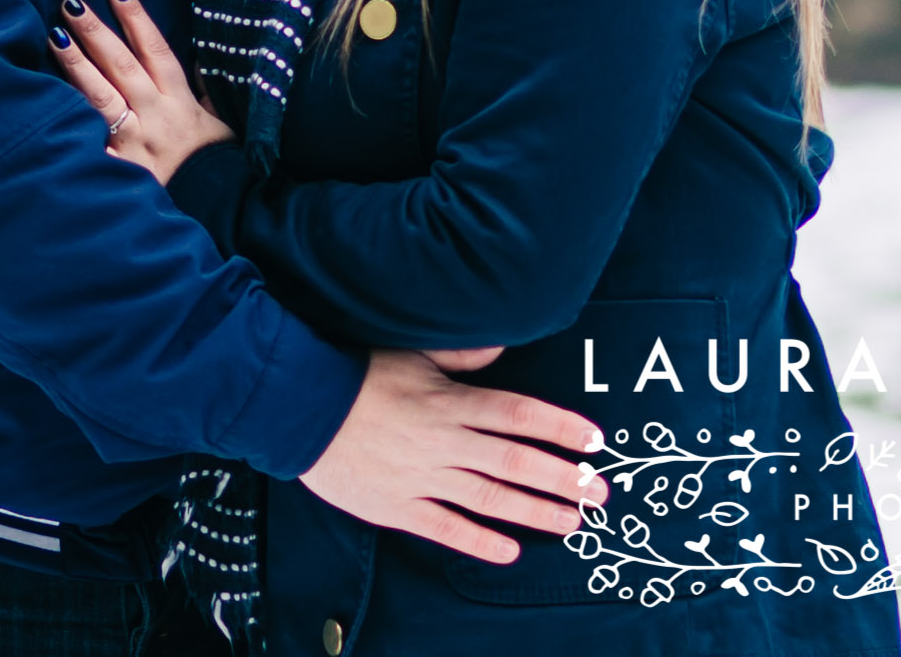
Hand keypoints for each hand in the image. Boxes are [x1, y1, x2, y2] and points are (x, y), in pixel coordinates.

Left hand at [53, 0, 236, 184]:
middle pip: (122, 67)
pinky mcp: (118, 169)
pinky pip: (90, 144)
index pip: (156, 50)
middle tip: (71, 4)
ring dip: (76, 64)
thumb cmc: (214, 163)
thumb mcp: (219, 121)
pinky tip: (44, 104)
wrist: (217, 208)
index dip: (136, 18)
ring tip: (54, 35)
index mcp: (180, 101)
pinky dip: (69, 126)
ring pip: (100, 97)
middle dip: (96, 32)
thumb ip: (205, 89)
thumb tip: (200, 58)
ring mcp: (133, 142)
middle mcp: (155, 116)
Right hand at [300, 350, 607, 563]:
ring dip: (535, 512)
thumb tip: (502, 348)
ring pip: (490, 499)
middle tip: (602, 492)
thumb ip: (461, 353)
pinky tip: (511, 552)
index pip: (519, 414)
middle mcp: (443, 441)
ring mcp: (421, 477)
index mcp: (450, 401)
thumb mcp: (413, 352)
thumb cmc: (358, 373)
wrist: (299, 407)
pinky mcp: (397, 506)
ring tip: (573, 522)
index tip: (594, 441)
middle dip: (563, 478)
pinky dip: (480, 543)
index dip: (560, 428)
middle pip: (516, 461)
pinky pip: (446, 528)